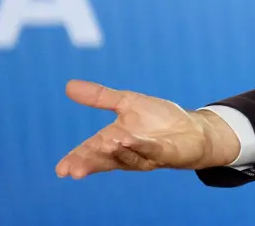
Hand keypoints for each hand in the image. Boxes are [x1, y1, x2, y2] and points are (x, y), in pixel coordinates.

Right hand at [55, 79, 240, 178]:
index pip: (90, 152)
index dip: (76, 160)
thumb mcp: (127, 102)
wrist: (193, 128)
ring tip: (105, 143)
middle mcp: (126, 152)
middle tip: (75, 170)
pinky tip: (130, 140)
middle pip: (104, 160)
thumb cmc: (159, 119)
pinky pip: (151, 151)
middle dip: (90, 164)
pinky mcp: (165, 154)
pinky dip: (140, 146)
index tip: (61, 169)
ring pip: (126, 157)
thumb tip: (69, 85)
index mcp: (113, 140)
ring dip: (115, 152)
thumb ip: (100, 97)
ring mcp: (145, 156)